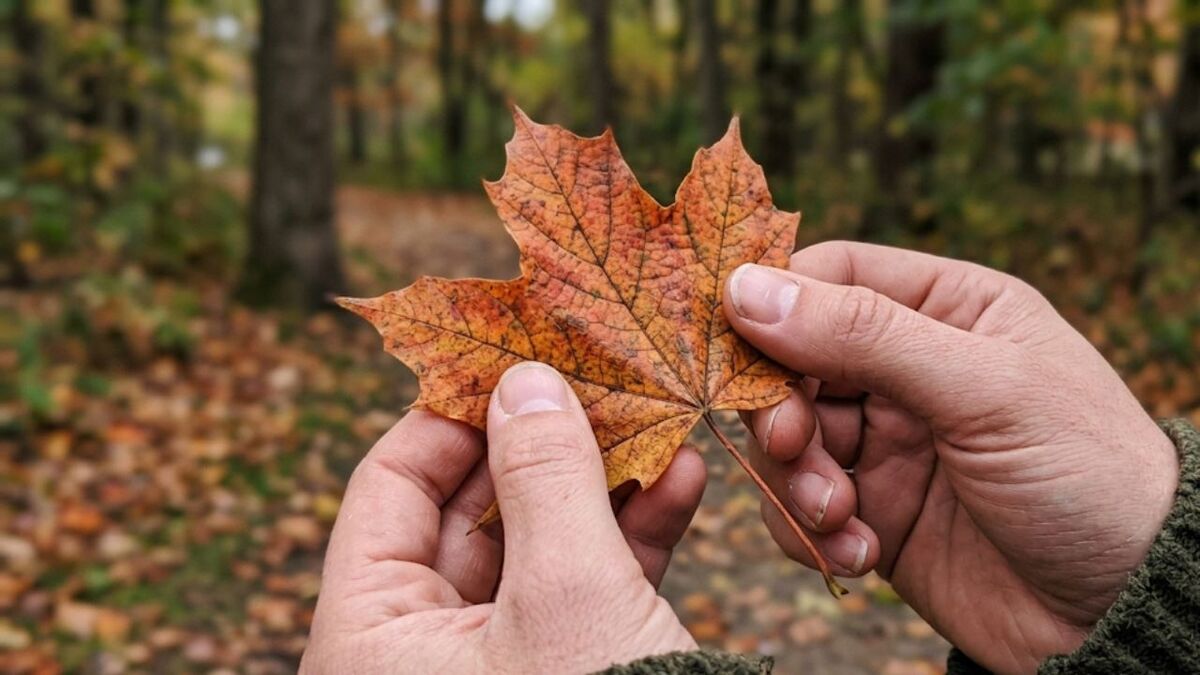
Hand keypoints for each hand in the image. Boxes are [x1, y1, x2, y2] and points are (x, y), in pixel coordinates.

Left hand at [301, 362, 703, 673]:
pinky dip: (628, 535)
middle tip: (596, 376)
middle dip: (542, 440)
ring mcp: (494, 662)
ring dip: (600, 482)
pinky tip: (680, 481)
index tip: (510, 354)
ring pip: (537, 542)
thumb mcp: (569, 595)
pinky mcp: (562, 671)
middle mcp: (418, 649)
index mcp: (369, 635)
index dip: (449, 412)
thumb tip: (525, 377)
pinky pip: (582, 586)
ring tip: (655, 419)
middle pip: (469, 506)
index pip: (387, 486)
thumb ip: (545, 475)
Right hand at [723, 242, 1178, 673]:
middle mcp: (906, 369)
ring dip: (797, 481)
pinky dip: (813, 532)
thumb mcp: (983, 388)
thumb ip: (864, 335)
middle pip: (791, 362)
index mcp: (945, 308)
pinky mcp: (873, 512)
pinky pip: (800, 507)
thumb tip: (743, 288)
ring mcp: (886, 443)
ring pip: (787, 439)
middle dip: (782, 410)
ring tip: (843, 516)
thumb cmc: (1085, 475)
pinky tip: (864, 554)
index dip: (772, 302)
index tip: (727, 342)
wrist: (1123, 613)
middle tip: (796, 448)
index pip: (829, 276)